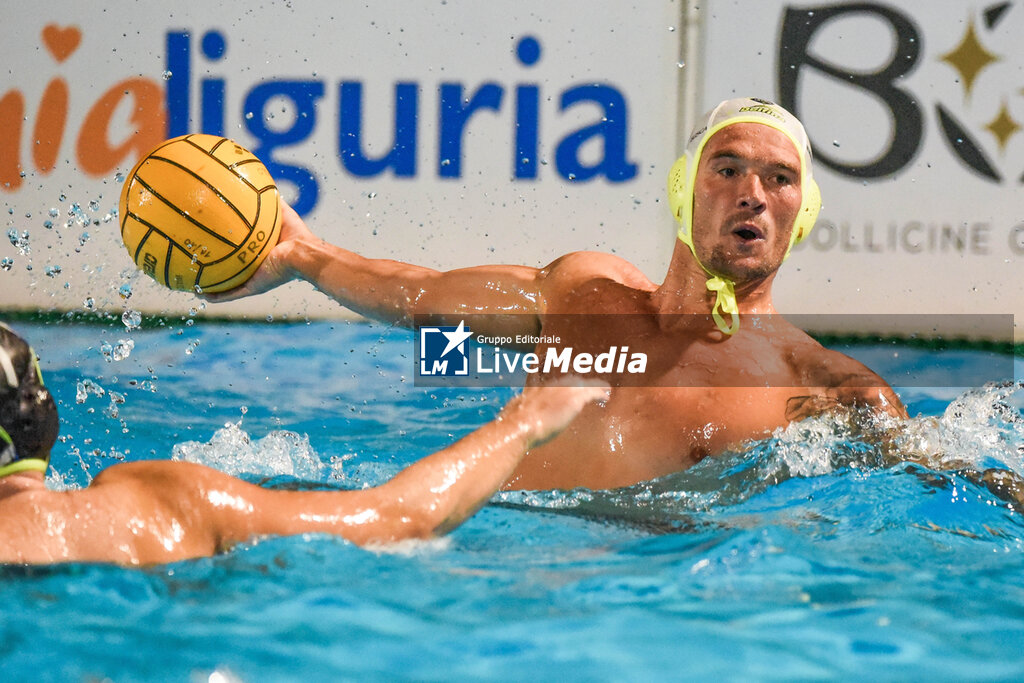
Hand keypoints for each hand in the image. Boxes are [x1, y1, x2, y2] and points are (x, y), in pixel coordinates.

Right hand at [201, 199, 315, 302]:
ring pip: (229, 285)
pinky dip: (217, 296)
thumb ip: (271, 200)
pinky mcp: (253, 287)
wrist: (302, 255)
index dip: (228, 246)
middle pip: (233, 268)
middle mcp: (257, 267)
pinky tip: (201, 294)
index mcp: (262, 252)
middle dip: (217, 267)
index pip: (242, 250)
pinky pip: (232, 294)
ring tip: (193, 283)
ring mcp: (254, 279)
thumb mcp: (281, 213)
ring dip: (213, 286)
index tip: (212, 239)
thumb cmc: (297, 234)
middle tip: (197, 261)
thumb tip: (262, 183)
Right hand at [503, 378, 609, 445]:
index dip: (560, 385)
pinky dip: (599, 393)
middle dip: (579, 383)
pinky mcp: (573, 398)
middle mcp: (549, 387)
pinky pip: (591, 392)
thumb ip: (514, 417)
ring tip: (604, 390)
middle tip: (587, 387)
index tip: (564, 387)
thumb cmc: (512, 427)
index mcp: (534, 391)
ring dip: (594, 387)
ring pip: (583, 384)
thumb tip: (507, 426)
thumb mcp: (510, 417)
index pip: (550, 384)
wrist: (518, 426)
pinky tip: (606, 397)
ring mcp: (561, 391)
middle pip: (569, 380)